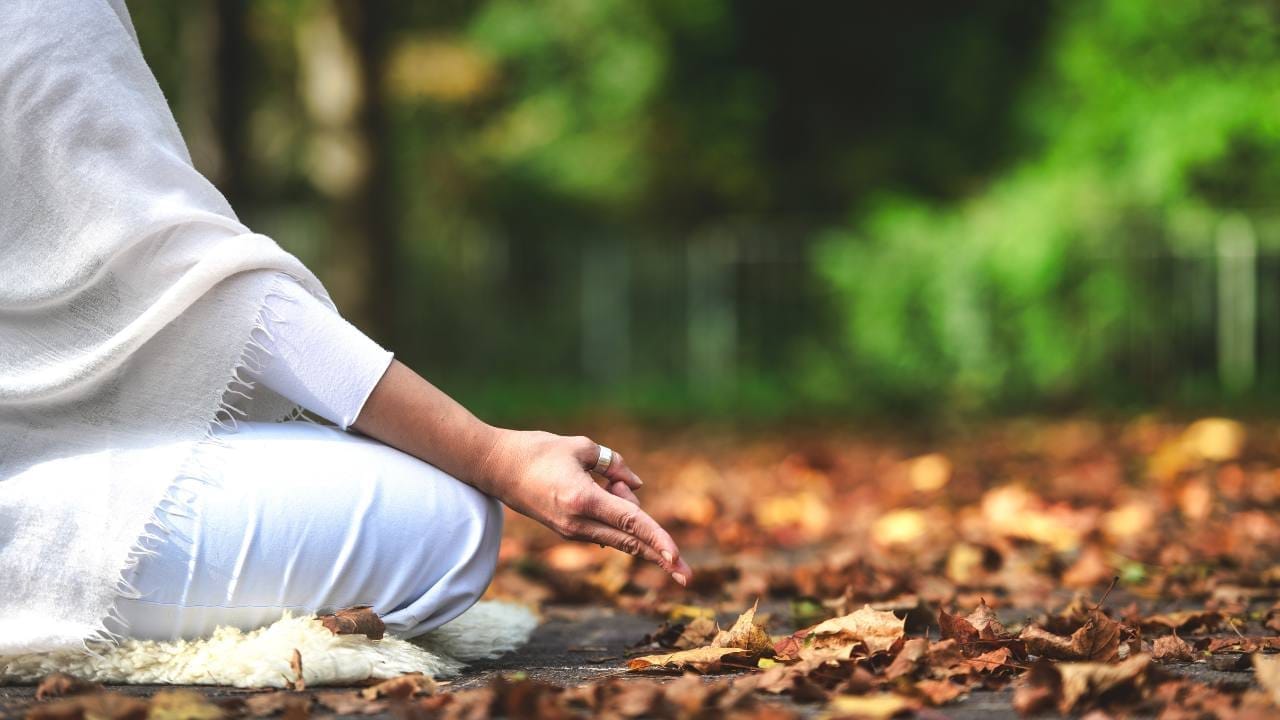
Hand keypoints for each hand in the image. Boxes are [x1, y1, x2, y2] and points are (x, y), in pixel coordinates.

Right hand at [477, 429, 691, 585]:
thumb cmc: (537, 450)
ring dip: (632, 517)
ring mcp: (572, 531)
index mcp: (583, 500)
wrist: (495, 468)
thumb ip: (614, 465)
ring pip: (621, 537)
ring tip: (612, 480)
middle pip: (631, 542)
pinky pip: (607, 532)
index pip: (631, 522)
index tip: (677, 560)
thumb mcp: (581, 447)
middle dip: (662, 558)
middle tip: (688, 575)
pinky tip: (611, 491)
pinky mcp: (568, 532)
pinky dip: (619, 520)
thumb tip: (636, 487)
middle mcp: (578, 523)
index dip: (659, 539)